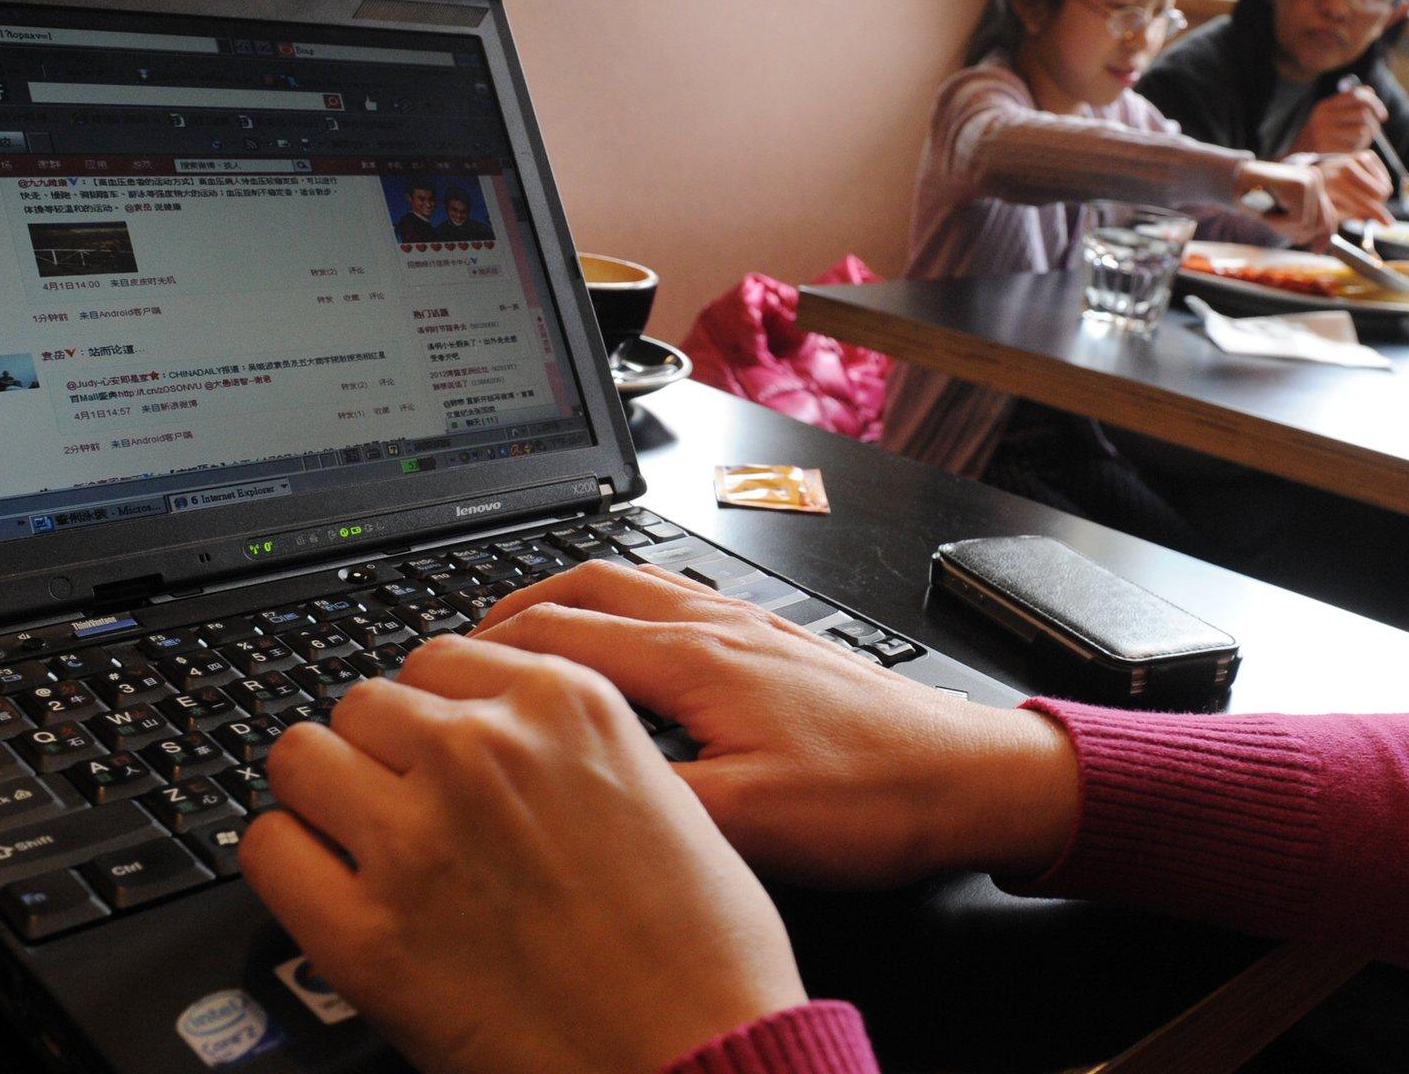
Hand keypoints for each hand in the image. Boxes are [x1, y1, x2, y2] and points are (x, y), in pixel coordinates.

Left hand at [242, 634, 806, 1073]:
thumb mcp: (658, 791)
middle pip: (363, 702)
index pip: (435, 660)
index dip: (428, 713)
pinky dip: (290, 862)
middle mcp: (483, 750)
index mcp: (562, 704)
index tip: (428, 747)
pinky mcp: (367, 932)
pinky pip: (269, 848)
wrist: (700, 1057)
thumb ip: (565, 743)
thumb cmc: (701, 950)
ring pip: (301, 757)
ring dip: (325, 794)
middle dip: (378, 751)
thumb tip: (488, 729)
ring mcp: (417, 835)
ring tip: (358, 841)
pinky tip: (328, 887)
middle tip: (400, 806)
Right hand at [472, 563, 1079, 888]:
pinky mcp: (770, 639)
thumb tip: (567, 796)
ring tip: (517, 636)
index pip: (559, 628)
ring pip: (628, 582)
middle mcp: (715, 623)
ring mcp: (745, 623)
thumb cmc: (876, 799)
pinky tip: (619, 646)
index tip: (437, 672)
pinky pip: (669, 598)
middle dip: (508, 611)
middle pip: (584, 585)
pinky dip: (617, 608)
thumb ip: (653, 804)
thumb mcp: (753, 825)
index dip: (485, 648)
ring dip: (562, 599)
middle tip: (456, 648)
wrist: (971, 776)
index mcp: (696, 658)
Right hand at [1236, 158, 1336, 247]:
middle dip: (1305, 236)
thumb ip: (1302, 223)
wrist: (1233, 181)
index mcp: (1313, 184)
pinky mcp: (1302, 187)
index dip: (1325, 237)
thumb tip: (1321, 247)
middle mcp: (1315, 180)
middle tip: (1284, 235)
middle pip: (1323, 222)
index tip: (1316, 252)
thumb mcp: (1282, 214)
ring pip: (1310, 224)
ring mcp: (1310, 182)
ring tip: (1268, 218)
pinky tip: (1266, 213)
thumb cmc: (1253, 199)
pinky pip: (1299, 220)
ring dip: (1285, 229)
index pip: (1328, 215)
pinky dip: (1279, 224)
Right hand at [1289, 86, 1387, 156]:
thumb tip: (1370, 91)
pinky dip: (1357, 149)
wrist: (1297, 159)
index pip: (1357, 95)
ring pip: (1363, 129)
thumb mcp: (1330, 117)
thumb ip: (1349, 104)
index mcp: (1325, 106)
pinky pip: (1355, 145)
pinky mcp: (1325, 147)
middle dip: (1373, 124)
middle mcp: (1322, 115)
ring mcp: (1322, 131)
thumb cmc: (1320, 138)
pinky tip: (1350, 151)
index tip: (1382, 116)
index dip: (1375, 104)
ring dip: (1366, 138)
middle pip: (1363, 113)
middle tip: (1370, 134)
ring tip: (1358, 143)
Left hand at [1308, 151, 1393, 225]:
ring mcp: (1357, 158)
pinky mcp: (1367, 155)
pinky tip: (1366, 188)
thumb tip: (1388, 223)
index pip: (1362, 201)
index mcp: (1333, 184)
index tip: (1388, 224)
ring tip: (1362, 199)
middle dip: (1377, 205)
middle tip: (1366, 210)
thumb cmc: (1327, 198)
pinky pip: (1385, 177)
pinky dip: (1379, 186)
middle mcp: (1346, 167)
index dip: (1376, 213)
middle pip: (1379, 193)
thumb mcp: (1336, 212)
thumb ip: (1359, 216)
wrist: (1319, 175)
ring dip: (1378, 196)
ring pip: (1385, 185)